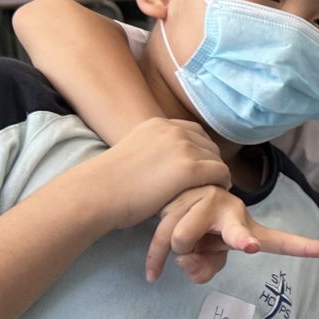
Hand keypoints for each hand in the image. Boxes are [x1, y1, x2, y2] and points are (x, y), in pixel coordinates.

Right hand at [80, 118, 228, 231]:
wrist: (97, 192)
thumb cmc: (109, 183)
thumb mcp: (133, 153)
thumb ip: (154, 151)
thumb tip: (167, 165)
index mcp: (158, 124)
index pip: (194, 133)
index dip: (200, 152)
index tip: (198, 169)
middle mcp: (173, 130)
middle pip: (209, 145)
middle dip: (210, 164)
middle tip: (207, 184)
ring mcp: (182, 147)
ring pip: (217, 159)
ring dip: (216, 175)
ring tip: (210, 191)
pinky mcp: (189, 168)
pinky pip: (220, 173)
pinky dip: (221, 184)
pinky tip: (214, 194)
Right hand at [145, 183, 318, 284]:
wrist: (169, 191)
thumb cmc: (197, 232)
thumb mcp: (206, 255)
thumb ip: (204, 266)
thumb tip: (191, 263)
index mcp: (245, 225)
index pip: (280, 240)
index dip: (305, 248)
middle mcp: (230, 209)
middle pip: (234, 236)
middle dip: (239, 240)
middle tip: (247, 245)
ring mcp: (203, 201)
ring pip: (184, 242)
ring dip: (177, 255)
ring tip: (179, 246)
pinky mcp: (176, 201)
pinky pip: (162, 241)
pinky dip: (156, 262)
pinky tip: (154, 276)